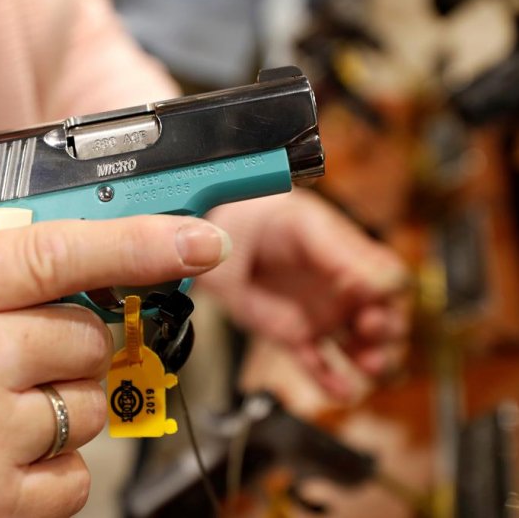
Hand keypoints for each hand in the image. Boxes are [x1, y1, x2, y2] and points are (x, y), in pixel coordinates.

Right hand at [0, 216, 228, 516]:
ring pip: (91, 405)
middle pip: (86, 336)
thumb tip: (82, 268)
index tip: (197, 239)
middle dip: (71, 347)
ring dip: (64, 406)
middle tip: (18, 358)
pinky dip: (54, 465)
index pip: (55, 251)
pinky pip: (76, 473)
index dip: (138, 242)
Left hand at [199, 189, 409, 398]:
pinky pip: (317, 364)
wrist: (219, 238)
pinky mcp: (294, 336)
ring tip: (369, 366)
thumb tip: (384, 281)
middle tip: (371, 328)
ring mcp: (320, 315)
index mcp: (351, 256)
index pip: (390, 280)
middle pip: (385, 319)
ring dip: (370, 361)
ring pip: (359, 347)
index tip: (379, 299)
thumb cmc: (264, 220)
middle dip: (388, 332)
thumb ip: (340, 253)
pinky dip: (330, 381)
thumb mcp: (304, 229)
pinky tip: (341, 391)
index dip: (391, 293)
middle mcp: (342, 289)